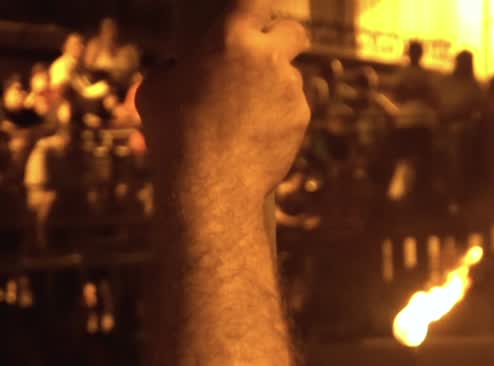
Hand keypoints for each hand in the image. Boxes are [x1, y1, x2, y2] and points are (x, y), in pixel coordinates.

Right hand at [138, 0, 309, 203]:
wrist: (209, 183)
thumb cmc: (173, 134)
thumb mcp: (156, 88)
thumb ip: (177, 67)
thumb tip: (181, 67)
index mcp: (230, 39)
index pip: (257, 1)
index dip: (258, 7)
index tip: (256, 15)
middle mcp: (268, 58)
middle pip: (296, 31)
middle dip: (286, 38)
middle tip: (271, 53)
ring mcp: (290, 88)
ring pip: (290, 77)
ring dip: (275, 87)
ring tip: (245, 115)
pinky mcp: (302, 117)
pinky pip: (294, 108)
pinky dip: (280, 116)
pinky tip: (257, 135)